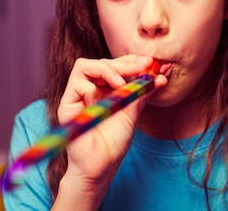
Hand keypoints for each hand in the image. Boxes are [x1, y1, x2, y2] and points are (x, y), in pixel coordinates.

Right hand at [57, 55, 167, 188]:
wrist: (101, 167)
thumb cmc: (114, 142)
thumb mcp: (133, 112)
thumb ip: (143, 92)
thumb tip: (161, 76)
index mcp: (105, 88)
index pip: (115, 65)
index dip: (131, 60)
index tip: (151, 63)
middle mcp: (90, 88)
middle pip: (102, 62)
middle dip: (124, 63)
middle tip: (144, 66)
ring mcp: (77, 96)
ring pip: (84, 66)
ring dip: (107, 70)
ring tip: (122, 83)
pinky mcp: (66, 105)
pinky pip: (76, 85)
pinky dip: (92, 89)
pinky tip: (104, 101)